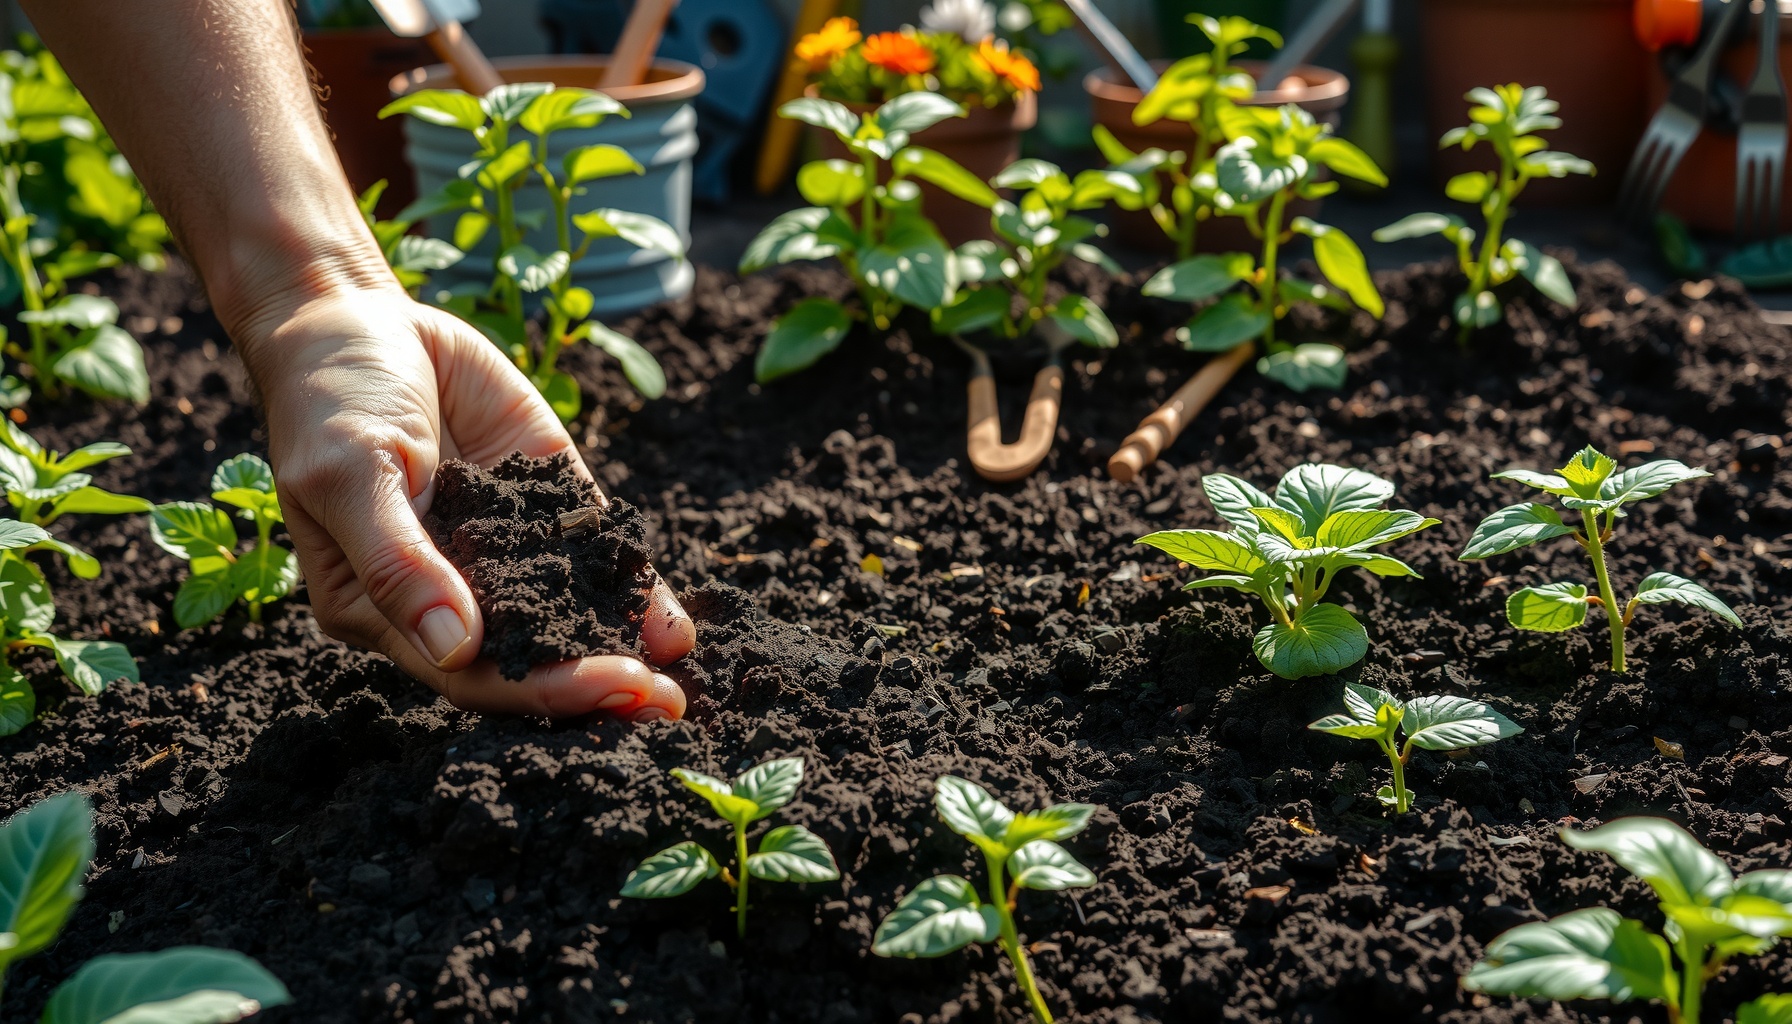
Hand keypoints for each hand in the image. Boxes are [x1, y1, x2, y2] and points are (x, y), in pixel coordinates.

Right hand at [238, 282, 694, 719]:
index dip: (538, 689)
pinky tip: (674, 626)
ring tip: (679, 686)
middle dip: (593, 684)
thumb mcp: (350, 475)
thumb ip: (400, 563)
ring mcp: (501, 548)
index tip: (611, 691)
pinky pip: (591, 552)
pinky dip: (632, 589)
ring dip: (622, 649)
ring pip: (565, 615)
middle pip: (524, 660)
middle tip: (663, 705)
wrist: (355, 317)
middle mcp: (449, 591)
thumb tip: (458, 648)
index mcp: (382, 610)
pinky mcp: (544, 500)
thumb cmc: (327, 402)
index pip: (467, 672)